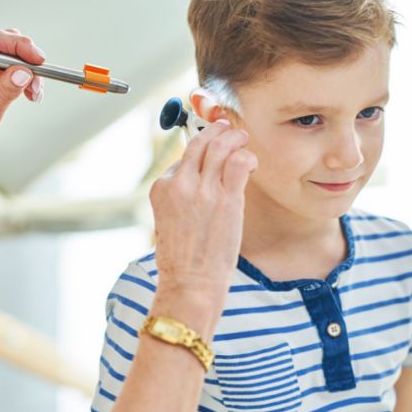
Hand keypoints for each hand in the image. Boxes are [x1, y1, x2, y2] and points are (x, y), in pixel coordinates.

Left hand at [0, 29, 45, 160]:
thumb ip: (4, 93)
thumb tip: (24, 72)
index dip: (19, 47)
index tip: (39, 61)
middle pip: (5, 42)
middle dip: (27, 61)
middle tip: (36, 86)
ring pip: (11, 51)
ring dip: (27, 69)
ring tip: (33, 93)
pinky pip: (10, 60)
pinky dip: (23, 73)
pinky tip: (28, 91)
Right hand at [149, 121, 256, 315]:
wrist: (190, 283)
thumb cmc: (181, 258)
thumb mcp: (167, 220)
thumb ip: (179, 196)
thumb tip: (196, 179)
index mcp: (160, 188)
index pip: (181, 158)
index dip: (199, 153)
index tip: (211, 152)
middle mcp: (179, 184)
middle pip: (199, 143)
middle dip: (215, 131)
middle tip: (227, 128)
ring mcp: (202, 190)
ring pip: (220, 146)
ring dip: (233, 137)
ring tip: (242, 137)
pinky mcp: (226, 199)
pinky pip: (239, 163)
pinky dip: (246, 156)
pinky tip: (251, 162)